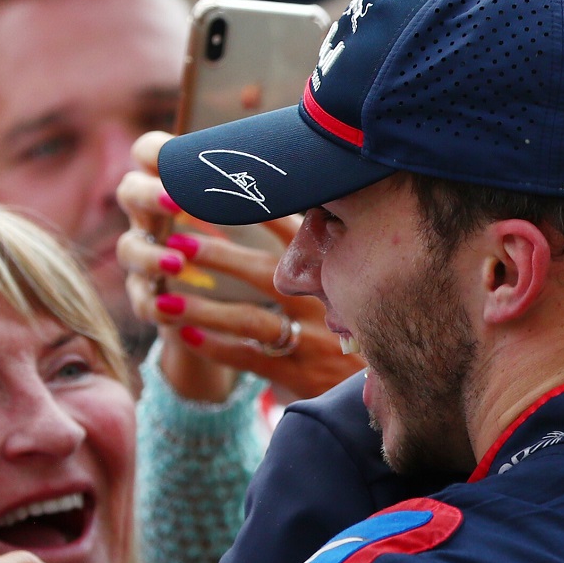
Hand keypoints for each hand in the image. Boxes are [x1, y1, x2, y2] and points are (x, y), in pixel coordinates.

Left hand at [118, 131, 363, 400]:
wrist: (402, 374)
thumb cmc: (367, 313)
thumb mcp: (358, 268)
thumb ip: (327, 236)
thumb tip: (297, 190)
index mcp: (339, 265)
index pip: (293, 229)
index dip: (251, 208)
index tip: (212, 188)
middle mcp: (329, 298)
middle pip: (265, 272)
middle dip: (216, 256)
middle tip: (172, 240)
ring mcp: (315, 338)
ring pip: (251, 319)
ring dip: (204, 307)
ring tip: (161, 297)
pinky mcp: (301, 373)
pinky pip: (251, 358)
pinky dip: (215, 347)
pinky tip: (184, 335)